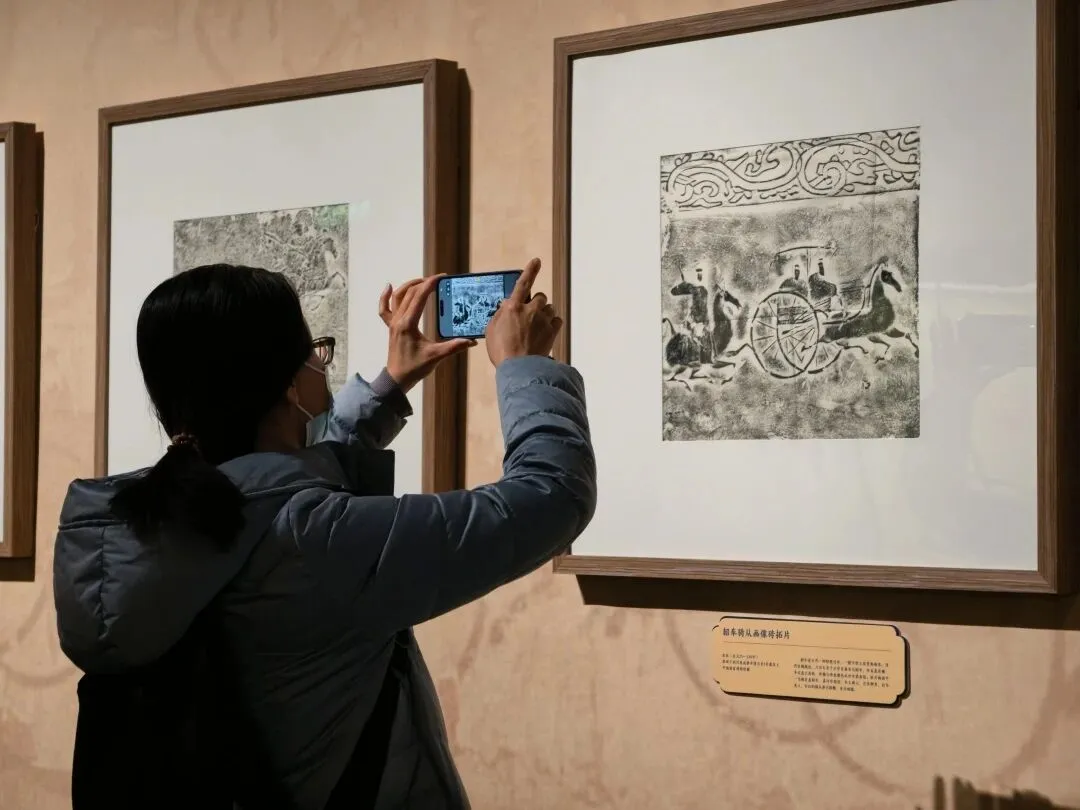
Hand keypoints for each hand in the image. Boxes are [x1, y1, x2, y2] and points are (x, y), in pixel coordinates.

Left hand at [380, 274, 474, 392]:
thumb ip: (454, 347)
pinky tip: (388, 286)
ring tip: (421, 281)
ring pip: (397, 297)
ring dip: (408, 286)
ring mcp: (392, 323)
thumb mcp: (436, 356)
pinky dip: (384, 297)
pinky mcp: (391, 327)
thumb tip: (472, 341)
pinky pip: (384, 309)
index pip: (420, 297)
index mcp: (408, 324)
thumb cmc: (415, 368)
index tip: (442, 277)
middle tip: (438, 280)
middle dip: (423, 283)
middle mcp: (398, 320)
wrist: (397, 379)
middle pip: (409, 294)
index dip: (431, 284)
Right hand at [486, 258, 562, 366]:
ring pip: (550, 308)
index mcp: (513, 307)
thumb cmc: (502, 351)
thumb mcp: (491, 330)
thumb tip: (506, 305)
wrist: (520, 368)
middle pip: (540, 297)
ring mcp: (543, 320)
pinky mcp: (552, 331)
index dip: (530, 270)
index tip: (537, 261)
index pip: (523, 283)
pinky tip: (545, 332)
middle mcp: (530, 310)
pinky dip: (552, 324)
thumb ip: (499, 314)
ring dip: (544, 314)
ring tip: (536, 327)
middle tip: (530, 315)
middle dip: (536, 303)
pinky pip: (557, 320)